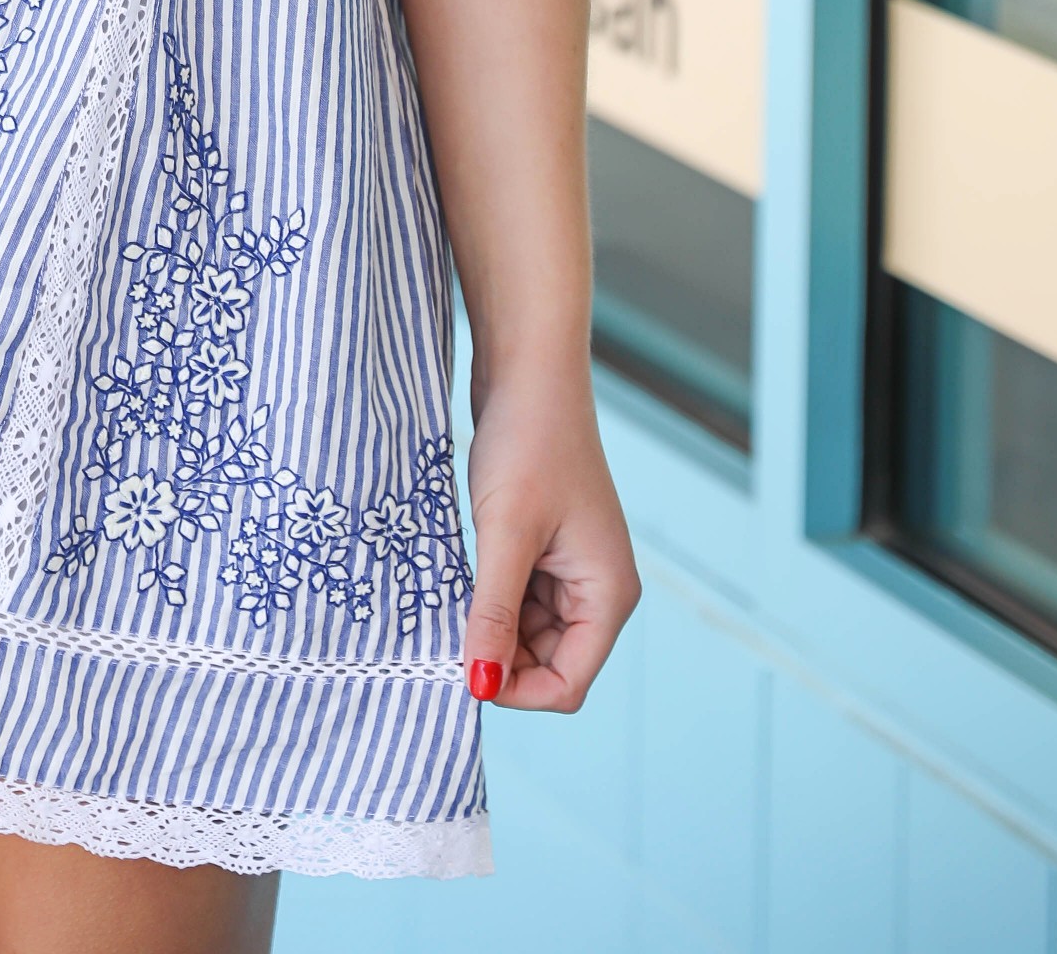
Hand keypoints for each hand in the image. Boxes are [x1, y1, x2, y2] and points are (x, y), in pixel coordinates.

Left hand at [460, 371, 639, 712]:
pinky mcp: (545, 549)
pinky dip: (486, 595)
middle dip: (497, 652)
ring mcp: (572, 569)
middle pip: (545, 663)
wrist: (528, 369)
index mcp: (608, 595)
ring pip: (524, 633)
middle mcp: (597, 590)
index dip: (513, 687)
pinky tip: (461, 566)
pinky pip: (515, 598)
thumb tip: (478, 685)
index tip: (460, 665)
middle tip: (448, 618)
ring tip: (455, 581)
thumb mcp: (505, 534)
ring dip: (488, 622)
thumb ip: (493, 614)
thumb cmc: (528, 442)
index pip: (565, 684)